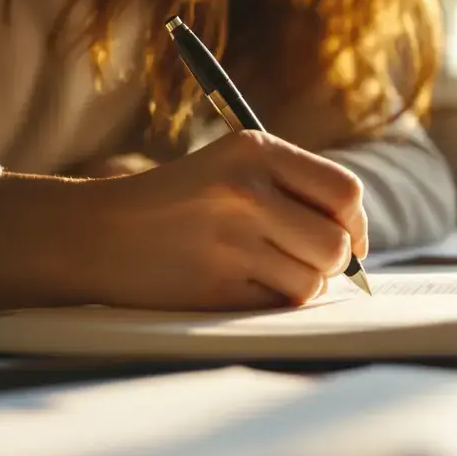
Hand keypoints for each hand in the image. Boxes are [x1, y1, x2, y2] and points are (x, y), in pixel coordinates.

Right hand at [0, 131, 367, 317]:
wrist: (99, 233)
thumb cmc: (179, 201)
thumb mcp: (234, 166)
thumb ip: (295, 189)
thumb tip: (357, 245)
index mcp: (255, 150)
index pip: (345, 192)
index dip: (355, 223)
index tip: (347, 237)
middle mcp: (247, 190)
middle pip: (337, 243)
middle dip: (332, 260)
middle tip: (307, 259)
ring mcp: (232, 241)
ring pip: (313, 281)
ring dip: (300, 284)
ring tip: (265, 269)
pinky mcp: (216, 287)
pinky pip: (277, 305)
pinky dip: (268, 302)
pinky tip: (237, 283)